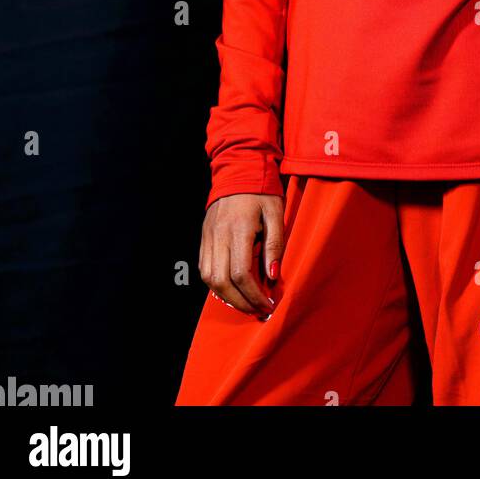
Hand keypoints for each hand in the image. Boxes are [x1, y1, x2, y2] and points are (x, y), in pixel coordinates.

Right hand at [199, 193, 283, 317]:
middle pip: (222, 282)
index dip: (254, 295)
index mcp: (238, 229)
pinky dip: (216, 284)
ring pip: (209, 279)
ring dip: (227, 297)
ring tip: (246, 303)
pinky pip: (204, 268)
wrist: (238, 168)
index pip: (241, 274)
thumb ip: (274, 244)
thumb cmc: (261, 190)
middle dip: (240, 302)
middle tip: (258, 310)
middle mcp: (218, 235)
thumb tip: (272, 276)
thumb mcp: (276, 212)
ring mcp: (208, 237)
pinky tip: (231, 288)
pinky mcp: (203, 238)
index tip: (268, 304)